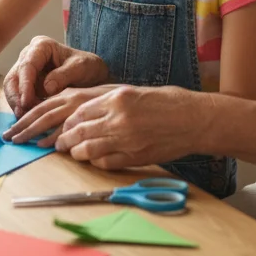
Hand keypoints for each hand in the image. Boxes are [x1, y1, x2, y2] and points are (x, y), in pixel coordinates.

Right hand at [2, 36, 109, 114]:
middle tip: (23, 114)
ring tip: (25, 119)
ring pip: (12, 89)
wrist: (92, 76)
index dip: (25, 84)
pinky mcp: (27, 86)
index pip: (27, 65)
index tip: (27, 102)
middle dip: (17, 97)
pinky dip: (22, 109)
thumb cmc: (88, 67)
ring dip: (17, 105)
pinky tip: (28, 119)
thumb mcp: (81, 68)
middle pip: (14, 77)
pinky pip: (18, 98)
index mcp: (41, 46)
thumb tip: (47, 88)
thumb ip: (63, 75)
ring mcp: (26, 72)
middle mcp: (29, 56)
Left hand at [2, 85, 117, 146]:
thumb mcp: (95, 101)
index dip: (26, 117)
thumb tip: (57, 126)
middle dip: (24, 127)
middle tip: (8, 138)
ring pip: (54, 123)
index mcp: (73, 94)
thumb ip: (75, 110)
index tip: (13, 128)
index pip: (43, 106)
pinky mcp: (96, 124)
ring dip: (36, 135)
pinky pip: (73, 134)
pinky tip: (48, 146)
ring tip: (21, 143)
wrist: (148, 104)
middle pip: (43, 114)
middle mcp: (77, 101)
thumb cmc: (121, 103)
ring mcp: (87, 112)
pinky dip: (58, 140)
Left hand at [55, 86, 208, 169]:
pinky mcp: (135, 157)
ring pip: (89, 150)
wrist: (195, 120)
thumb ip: (110, 101)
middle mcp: (119, 119)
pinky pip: (106, 163)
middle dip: (66, 139)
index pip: (80, 112)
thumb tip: (86, 112)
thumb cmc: (169, 103)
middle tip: (60, 143)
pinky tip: (94, 160)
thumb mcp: (135, 92)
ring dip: (77, 153)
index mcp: (118, 99)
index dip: (68, 122)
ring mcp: (126, 140)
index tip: (64, 126)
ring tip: (73, 153)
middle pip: (80, 132)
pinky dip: (96, 163)